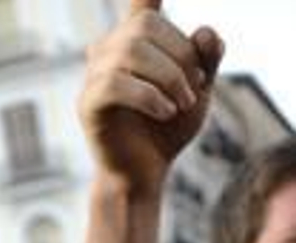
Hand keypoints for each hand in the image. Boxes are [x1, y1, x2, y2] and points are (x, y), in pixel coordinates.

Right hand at [79, 0, 222, 194]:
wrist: (147, 173)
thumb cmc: (169, 129)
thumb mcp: (198, 90)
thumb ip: (206, 59)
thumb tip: (203, 32)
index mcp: (135, 41)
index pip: (140, 4)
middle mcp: (109, 51)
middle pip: (144, 26)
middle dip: (179, 55)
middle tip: (194, 88)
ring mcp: (94, 76)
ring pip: (131, 52)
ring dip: (168, 77)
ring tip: (182, 104)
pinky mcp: (88, 103)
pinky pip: (116, 83)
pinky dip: (149, 96)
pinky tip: (166, 112)